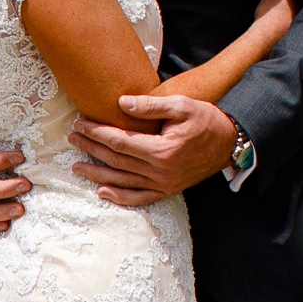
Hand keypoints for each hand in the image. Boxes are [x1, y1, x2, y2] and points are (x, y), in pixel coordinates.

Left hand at [71, 94, 237, 207]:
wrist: (230, 142)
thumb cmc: (206, 119)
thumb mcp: (181, 105)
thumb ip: (150, 105)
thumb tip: (120, 103)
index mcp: (161, 150)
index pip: (119, 141)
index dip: (97, 132)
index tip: (80, 124)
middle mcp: (160, 171)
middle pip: (117, 160)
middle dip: (91, 149)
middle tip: (73, 138)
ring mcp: (164, 184)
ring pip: (123, 181)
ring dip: (97, 174)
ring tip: (77, 166)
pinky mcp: (168, 191)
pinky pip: (140, 198)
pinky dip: (120, 197)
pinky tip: (102, 192)